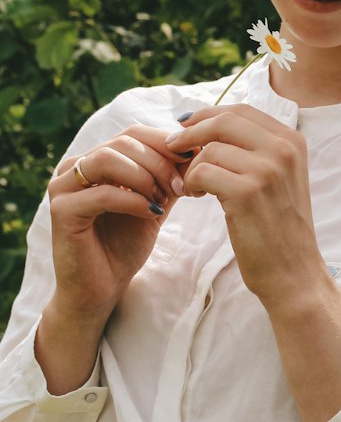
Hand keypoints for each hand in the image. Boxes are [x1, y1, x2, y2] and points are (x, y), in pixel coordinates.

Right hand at [49, 125, 186, 317]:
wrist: (101, 288)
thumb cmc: (125, 244)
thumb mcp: (153, 200)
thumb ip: (168, 175)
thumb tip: (198, 147)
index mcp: (94, 158)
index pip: (133, 133)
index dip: (165, 143)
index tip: (193, 162)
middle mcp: (74, 166)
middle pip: (124, 142)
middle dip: (160, 162)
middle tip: (182, 187)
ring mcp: (63, 187)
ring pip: (109, 159)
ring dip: (145, 176)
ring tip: (163, 199)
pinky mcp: (61, 212)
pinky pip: (102, 193)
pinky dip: (132, 199)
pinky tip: (151, 212)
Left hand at [165, 104, 323, 305]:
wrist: (293, 271)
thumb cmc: (278, 227)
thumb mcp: (278, 177)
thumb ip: (254, 149)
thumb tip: (207, 124)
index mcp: (292, 141)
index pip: (242, 111)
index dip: (208, 114)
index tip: (186, 125)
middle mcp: (284, 149)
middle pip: (224, 121)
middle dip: (191, 131)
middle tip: (172, 147)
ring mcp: (267, 169)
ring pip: (209, 149)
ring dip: (191, 167)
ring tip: (193, 187)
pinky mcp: (247, 192)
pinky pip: (202, 172)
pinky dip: (191, 183)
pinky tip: (196, 196)